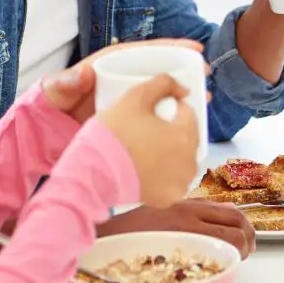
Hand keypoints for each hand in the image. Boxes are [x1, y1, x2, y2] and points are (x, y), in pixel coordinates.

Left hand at [41, 38, 204, 123]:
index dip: (170, 48)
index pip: (144, 51)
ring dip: (182, 93)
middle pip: (158, 69)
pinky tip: (188, 124)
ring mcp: (128, 98)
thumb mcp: (56, 92)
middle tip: (206, 73)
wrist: (49, 131)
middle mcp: (122, 78)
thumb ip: (65, 82)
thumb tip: (83, 73)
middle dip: (184, 69)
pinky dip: (171, 116)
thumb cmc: (53, 105)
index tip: (193, 49)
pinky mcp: (131, 117)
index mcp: (109, 64)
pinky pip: (155, 113)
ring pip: (160, 91)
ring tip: (205, 99)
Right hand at [93, 74, 198, 207]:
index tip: (152, 111)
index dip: (171, 108)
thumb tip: (182, 88)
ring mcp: (180, 183)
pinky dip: (163, 174)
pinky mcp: (168, 199)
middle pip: (187, 137)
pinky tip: (144, 168)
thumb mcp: (135, 96)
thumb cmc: (114, 133)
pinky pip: (172, 180)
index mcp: (186, 135)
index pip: (188, 113)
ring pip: (182, 159)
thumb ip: (163, 83)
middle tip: (145, 129)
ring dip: (170, 152)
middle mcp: (190, 162)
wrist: (93, 173)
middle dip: (172, 130)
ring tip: (144, 149)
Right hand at [98, 199, 256, 259]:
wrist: (103, 239)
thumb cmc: (127, 232)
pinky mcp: (180, 246)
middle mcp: (189, 211)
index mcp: (184, 202)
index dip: (243, 224)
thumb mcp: (157, 211)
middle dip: (249, 237)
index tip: (244, 237)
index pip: (228, 208)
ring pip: (232, 237)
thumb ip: (182, 217)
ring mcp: (186, 229)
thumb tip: (207, 230)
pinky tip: (219, 267)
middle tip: (248, 251)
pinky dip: (225, 259)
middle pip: (237, 220)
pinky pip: (215, 252)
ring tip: (236, 260)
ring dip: (241, 249)